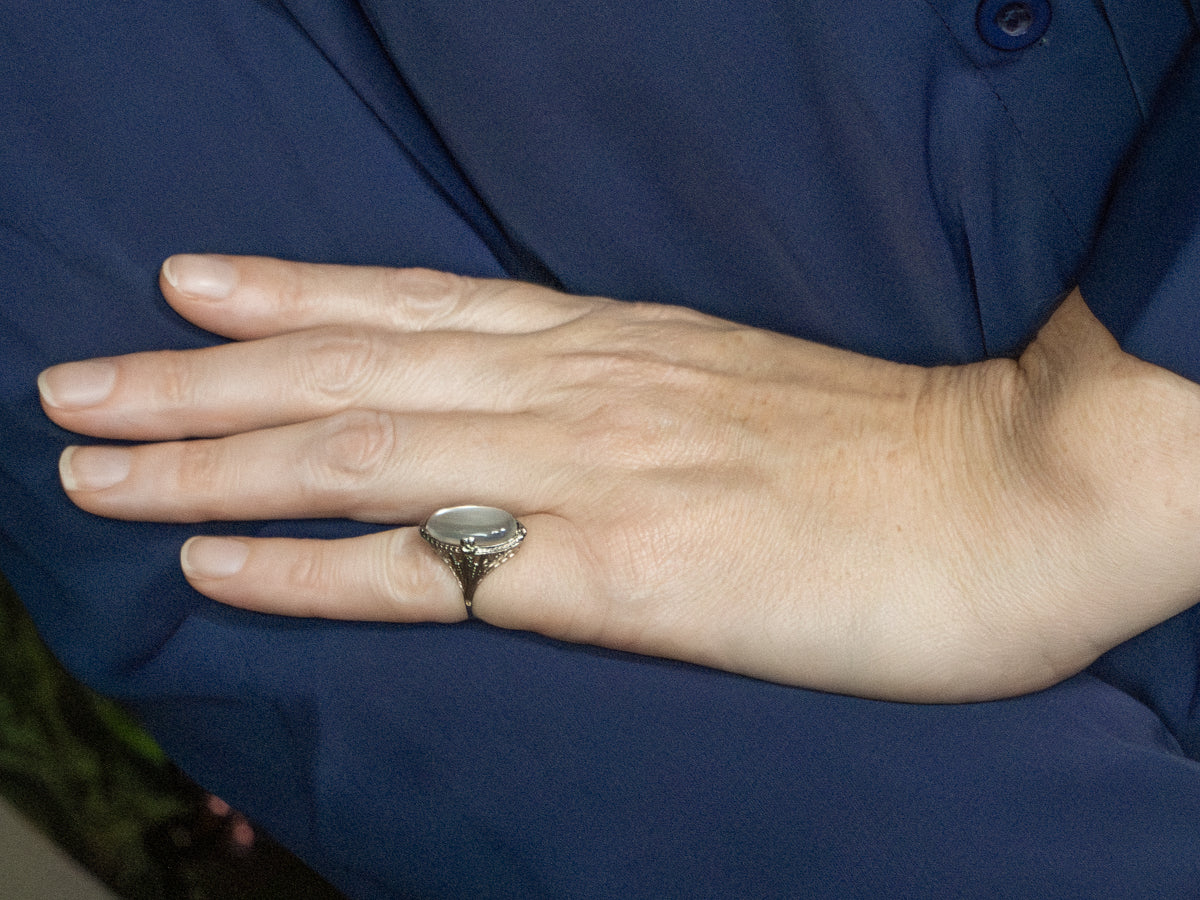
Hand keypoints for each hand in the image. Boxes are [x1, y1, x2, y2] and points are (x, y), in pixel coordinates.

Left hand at [39, 256, 1199, 700]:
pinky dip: (308, 565)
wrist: (1010, 491)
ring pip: (357, 456)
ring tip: (95, 461)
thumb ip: (624, 396)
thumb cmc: (883, 451)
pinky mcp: (619, 580)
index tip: (189, 287)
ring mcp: (589, 476)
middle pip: (348, 375)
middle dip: (199, 382)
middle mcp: (576, 389)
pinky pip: (430, 572)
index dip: (289, 294)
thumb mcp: (732, 388)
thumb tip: (536, 417)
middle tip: (76, 386)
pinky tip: (212, 560)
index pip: (413, 306)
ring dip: (212, 461)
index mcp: (610, 343)